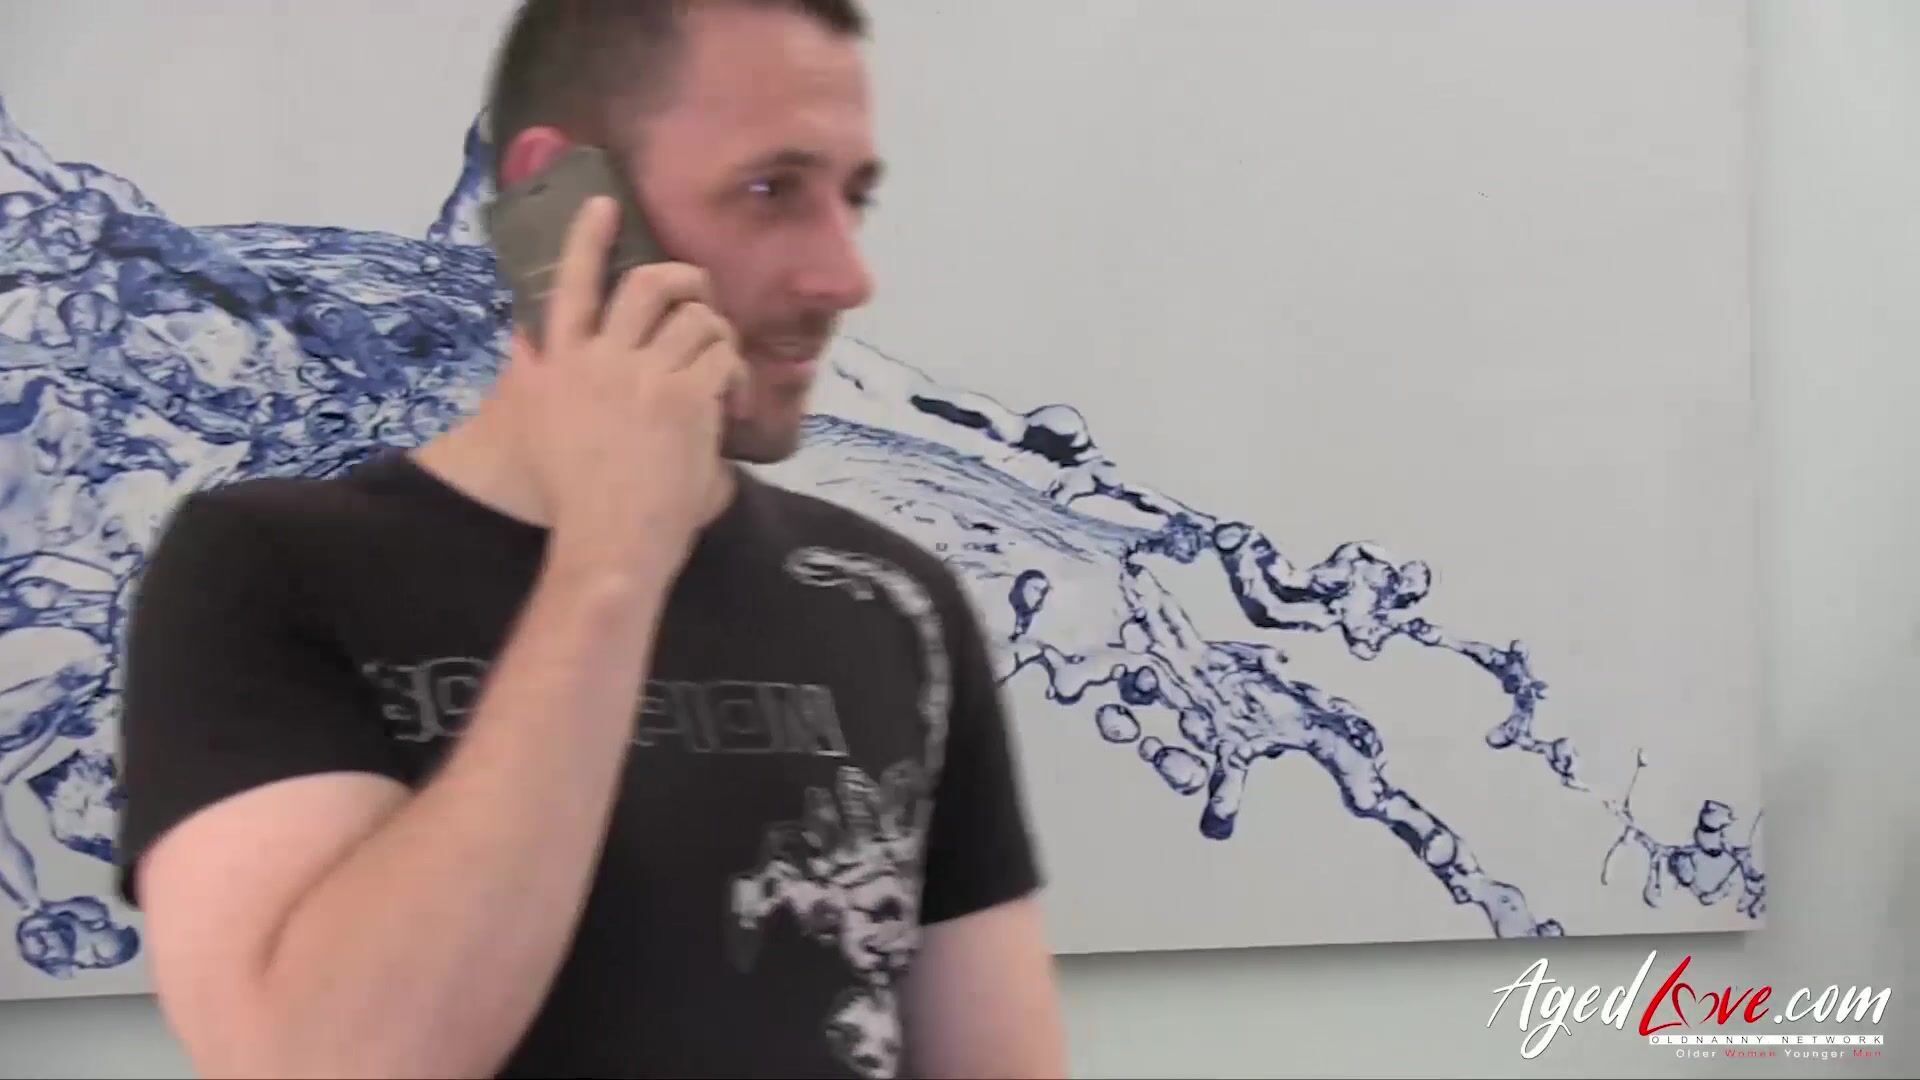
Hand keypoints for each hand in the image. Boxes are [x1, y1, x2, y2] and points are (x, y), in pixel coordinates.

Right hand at [501, 195, 745, 580]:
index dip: (589, 238)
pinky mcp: (685, 397)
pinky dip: (736, 371)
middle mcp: (600, 360)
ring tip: (721, 361)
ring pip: (696, 317)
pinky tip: (734, 398)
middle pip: (647, 284)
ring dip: (717, 331)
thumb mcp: (537, 426)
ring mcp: (644, 375)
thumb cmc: (575, 498)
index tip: (605, 202)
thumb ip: (532, 376)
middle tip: (698, 292)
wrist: (608, 539)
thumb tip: (522, 339)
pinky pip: (722, 356)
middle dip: (684, 277)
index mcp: (560, 365)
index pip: (572, 285)